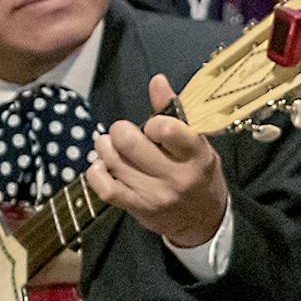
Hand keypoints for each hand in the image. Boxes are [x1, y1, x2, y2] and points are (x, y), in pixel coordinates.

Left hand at [87, 74, 228, 247]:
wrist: (204, 220)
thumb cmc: (197, 172)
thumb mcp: (196, 142)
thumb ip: (174, 113)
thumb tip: (156, 80)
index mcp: (196, 155)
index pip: (165, 129)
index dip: (152, 122)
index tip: (153, 127)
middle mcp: (176, 176)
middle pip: (129, 142)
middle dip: (120, 130)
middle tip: (123, 133)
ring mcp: (155, 195)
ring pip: (114, 161)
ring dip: (105, 147)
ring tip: (111, 147)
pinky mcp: (138, 208)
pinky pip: (105, 188)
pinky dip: (96, 172)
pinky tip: (102, 166)